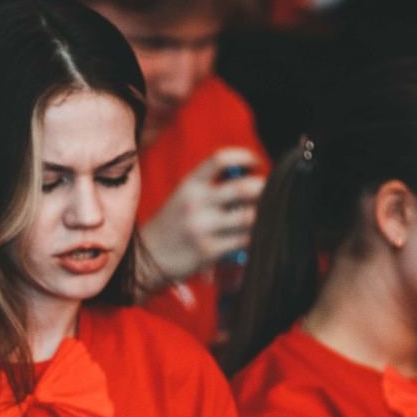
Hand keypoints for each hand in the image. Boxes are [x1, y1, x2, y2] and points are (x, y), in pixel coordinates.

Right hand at [139, 147, 264, 286]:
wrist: (147, 258)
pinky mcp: (209, 251)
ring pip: (250, 217)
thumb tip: (252, 176)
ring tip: (264, 216)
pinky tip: (254, 237)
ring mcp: (202, 228)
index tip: (256, 164)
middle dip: (264, 189)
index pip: (221, 159)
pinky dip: (255, 238)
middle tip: (270, 194)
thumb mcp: (184, 196)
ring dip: (263, 216)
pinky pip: (244, 241)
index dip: (246, 157)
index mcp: (189, 184)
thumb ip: (212, 185)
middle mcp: (195, 203)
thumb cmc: (173, 224)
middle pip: (244, 188)